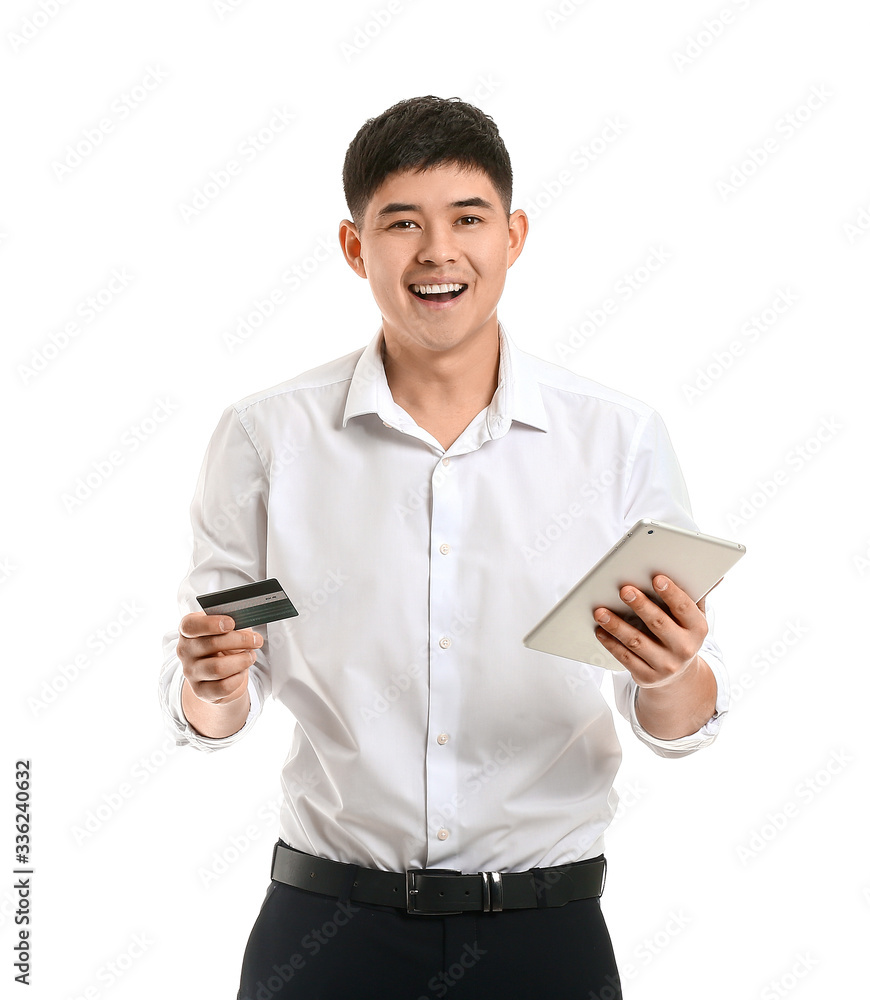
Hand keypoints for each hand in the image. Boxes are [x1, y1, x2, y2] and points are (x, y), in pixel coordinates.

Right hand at [177, 611, 261, 705]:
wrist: (219, 671)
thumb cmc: (224, 643)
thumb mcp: (226, 628)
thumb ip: (231, 624)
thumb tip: (245, 626)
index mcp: (188, 630)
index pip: (190, 626)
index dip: (211, 624)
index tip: (231, 623)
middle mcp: (185, 651)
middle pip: (212, 644)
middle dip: (241, 640)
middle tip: (256, 640)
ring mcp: (190, 672)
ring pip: (218, 668)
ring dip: (241, 661)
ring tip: (250, 657)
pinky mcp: (200, 691)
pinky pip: (223, 686)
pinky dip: (238, 678)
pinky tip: (241, 671)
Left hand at [593, 575, 708, 687]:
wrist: (679, 676)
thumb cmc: (682, 635)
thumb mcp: (694, 617)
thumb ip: (697, 595)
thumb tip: (716, 574)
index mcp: (698, 629)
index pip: (685, 608)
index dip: (671, 593)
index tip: (657, 578)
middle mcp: (684, 648)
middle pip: (658, 624)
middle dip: (640, 605)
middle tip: (624, 590)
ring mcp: (666, 665)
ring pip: (637, 642)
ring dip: (617, 625)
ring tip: (601, 612)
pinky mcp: (647, 676)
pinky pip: (626, 658)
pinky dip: (611, 643)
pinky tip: (600, 631)